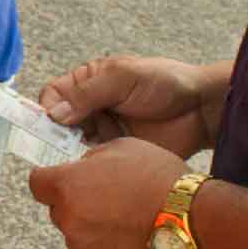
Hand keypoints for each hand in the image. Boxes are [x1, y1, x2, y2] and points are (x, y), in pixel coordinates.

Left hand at [26, 139, 188, 248]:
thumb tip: (84, 167)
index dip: (50, 180)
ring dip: (97, 231)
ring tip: (133, 221)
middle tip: (112, 199)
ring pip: (82, 239)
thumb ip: (93, 158)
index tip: (62, 180)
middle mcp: (70, 223)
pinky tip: (140, 241)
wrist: (194, 222)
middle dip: (78, 206)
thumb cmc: (161, 180)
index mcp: (68, 188)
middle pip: (61, 213)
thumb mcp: (123, 148)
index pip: (37, 184)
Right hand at [38, 55, 214, 157]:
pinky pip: (91, 161)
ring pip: (70, 145)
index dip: (46, 110)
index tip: (49, 125)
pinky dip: (86, 166)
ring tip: (75, 160)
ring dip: (68, 153)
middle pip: (56, 123)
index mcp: (89, 81)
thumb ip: (88, 93)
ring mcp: (102, 131)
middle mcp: (91, 107)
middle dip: (53, 136)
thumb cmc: (166, 84)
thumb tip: (53, 114)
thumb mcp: (124, 78)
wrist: (201, 111)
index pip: (52, 95)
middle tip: (58, 148)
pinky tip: (90, 170)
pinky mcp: (114, 153)